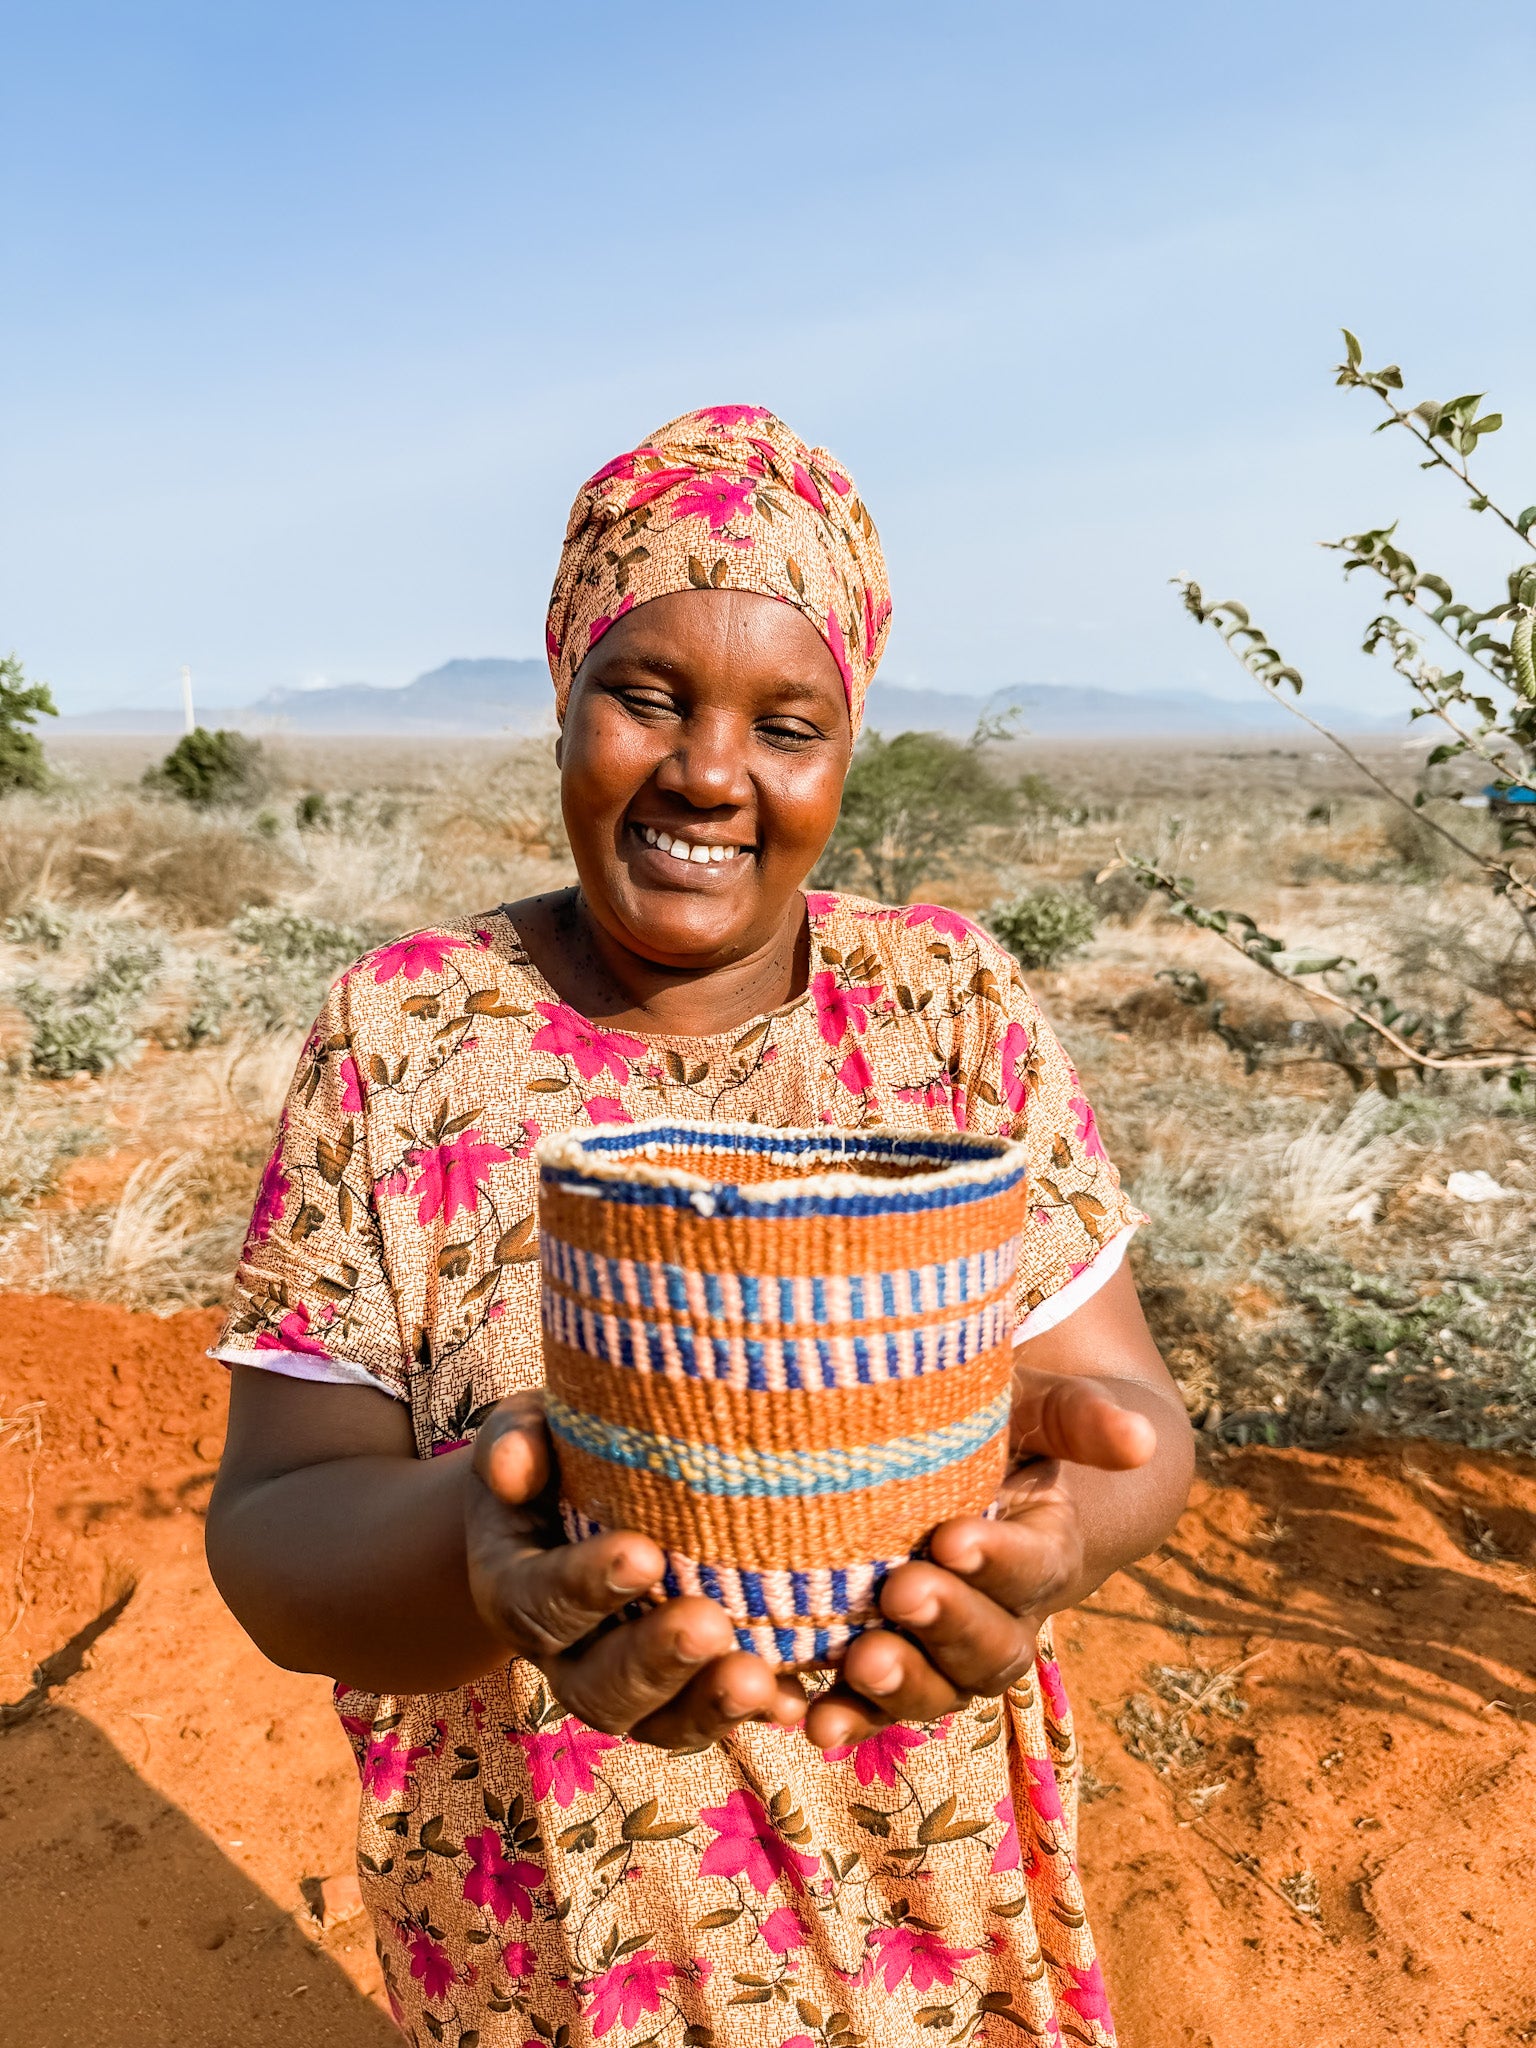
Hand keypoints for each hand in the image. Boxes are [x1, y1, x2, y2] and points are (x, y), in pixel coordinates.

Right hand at [466, 1394, 805, 1748]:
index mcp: (516, 1588)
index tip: (644, 1555)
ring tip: (759, 1680)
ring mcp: (619, 1684)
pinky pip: (706, 1721)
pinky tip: (792, 1700)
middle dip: (655, 1661)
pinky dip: (750, 1715)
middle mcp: (562, 1654)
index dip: (585, 1587)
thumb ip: (516, 1440)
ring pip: (654, 1722)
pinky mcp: (675, 1696)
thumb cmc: (554, 1454)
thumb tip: (514, 1466)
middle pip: (596, 1686)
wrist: (570, 1504)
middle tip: (711, 1626)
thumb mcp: (526, 1431)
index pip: (538, 1601)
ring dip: (707, 1706)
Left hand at [801, 1363, 1158, 1751]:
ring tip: (862, 1663)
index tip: (951, 1537)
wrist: (979, 1473)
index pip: (1034, 1566)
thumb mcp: (1038, 1409)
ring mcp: (949, 1654)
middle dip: (948, 1625)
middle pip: (994, 1648)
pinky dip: (849, 1718)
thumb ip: (1081, 1418)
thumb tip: (1139, 1437)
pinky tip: (813, 1720)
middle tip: (900, 1591)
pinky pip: (876, 1709)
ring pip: (943, 1691)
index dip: (998, 1560)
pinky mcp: (895, 1669)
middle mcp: (1006, 1618)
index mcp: (1047, 1551)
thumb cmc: (1008, 1431)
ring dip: (902, 1686)